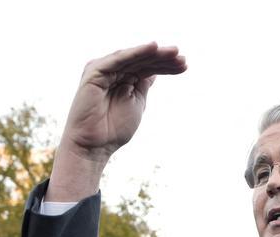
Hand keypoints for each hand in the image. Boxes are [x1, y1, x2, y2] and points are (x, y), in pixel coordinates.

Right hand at [48, 43, 186, 200]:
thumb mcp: (136, 103)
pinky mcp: (95, 71)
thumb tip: (155, 71)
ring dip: (154, 53)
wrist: (94, 146)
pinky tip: (154, 48)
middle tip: (183, 57)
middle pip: (142, 60)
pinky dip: (136, 52)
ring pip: (133, 57)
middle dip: (163, 58)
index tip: (185, 65)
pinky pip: (119, 59)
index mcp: (122, 78)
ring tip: (174, 52)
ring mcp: (103, 70)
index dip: (166, 66)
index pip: (147, 68)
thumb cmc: (113, 129)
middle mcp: (113, 71)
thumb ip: (143, 84)